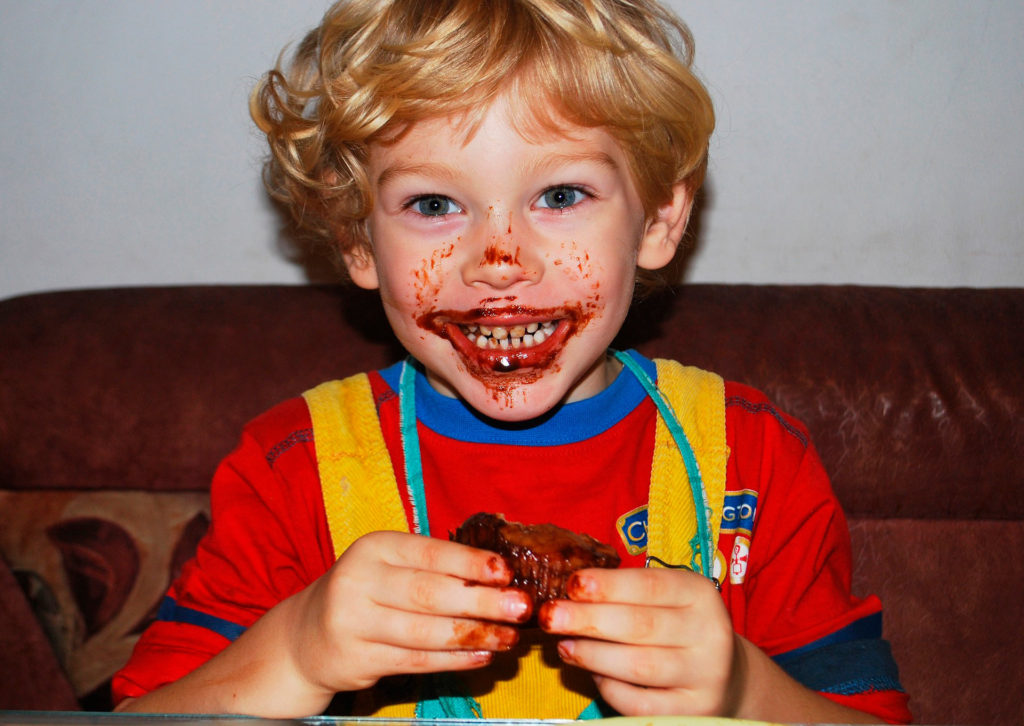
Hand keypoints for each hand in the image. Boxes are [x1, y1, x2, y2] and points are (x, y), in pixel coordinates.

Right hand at [286, 530, 532, 696]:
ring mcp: (354, 622)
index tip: (507, 573)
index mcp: (374, 548)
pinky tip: (481, 656)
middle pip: (432, 594)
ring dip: (475, 636)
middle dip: (483, 602)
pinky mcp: (357, 658)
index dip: (472, 563)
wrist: (306, 637)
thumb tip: (497, 577)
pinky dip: (454, 660)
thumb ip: (433, 568)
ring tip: (508, 637)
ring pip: (427, 632)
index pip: (431, 553)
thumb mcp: (389, 566)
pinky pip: (417, 660)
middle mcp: (359, 580)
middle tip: (521, 608)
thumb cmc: (365, 593)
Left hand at [538, 566, 740, 716]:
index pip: (650, 585)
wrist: (726, 674)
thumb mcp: (667, 599)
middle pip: (640, 625)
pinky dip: (610, 687)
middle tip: (552, 615)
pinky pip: (640, 702)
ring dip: (593, 654)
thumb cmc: (679, 627)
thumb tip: (570, 594)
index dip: (609, 585)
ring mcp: (705, 675)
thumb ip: (627, 594)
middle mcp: (709, 633)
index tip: (573, 584)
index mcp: (700, 594)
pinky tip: (592, 673)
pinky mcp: (694, 710)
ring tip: (563, 645)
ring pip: (639, 665)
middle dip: (589, 620)